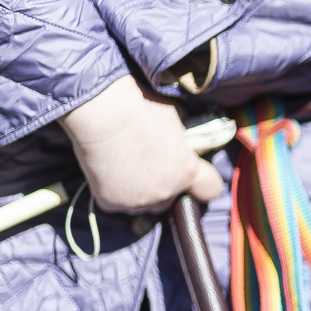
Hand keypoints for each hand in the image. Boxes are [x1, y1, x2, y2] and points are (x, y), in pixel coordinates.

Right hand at [60, 75, 222, 214]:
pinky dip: (115, 191)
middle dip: (165, 185)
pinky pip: (118, 203)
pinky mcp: (111, 203)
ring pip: (145, 204)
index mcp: (187, 171)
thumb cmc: (139, 107)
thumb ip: (185, 140)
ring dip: (140, 191)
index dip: (202, 180)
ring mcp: (137, 201)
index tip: (193, 172)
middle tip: (149, 163)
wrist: (100, 111)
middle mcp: (165, 192)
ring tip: (127, 164)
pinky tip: (109, 170)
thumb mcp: (176, 119)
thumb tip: (189, 144)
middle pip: (172, 198)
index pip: (210, 188)